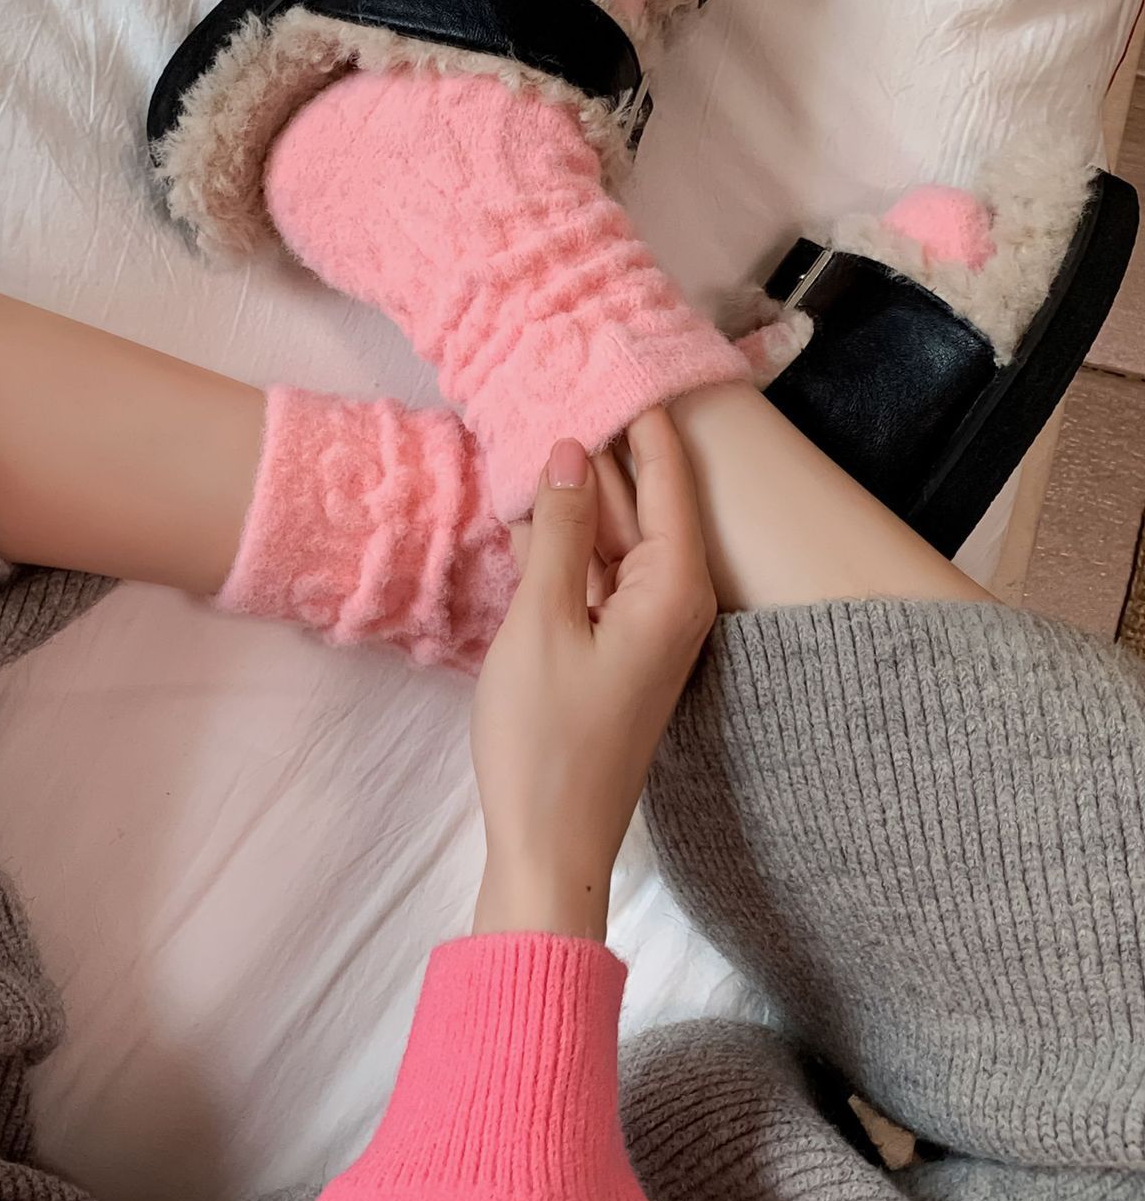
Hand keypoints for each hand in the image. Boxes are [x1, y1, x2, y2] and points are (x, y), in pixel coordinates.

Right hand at [471, 409, 715, 941]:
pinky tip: (525, 508)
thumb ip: (563, 530)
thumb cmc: (547, 738)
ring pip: (614, 536)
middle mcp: (673, 602)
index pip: (668, 476)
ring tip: (536, 424)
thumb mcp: (544, 620)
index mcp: (675, 590)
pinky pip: (595, 574)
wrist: (547, 846)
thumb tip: (575, 449)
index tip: (619, 354)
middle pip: (643, 501)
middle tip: (566, 374)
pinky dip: (565, 542)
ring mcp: (644, 629)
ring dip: (578, 492)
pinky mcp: (614, 650)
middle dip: (605, 446)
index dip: (644, 416)